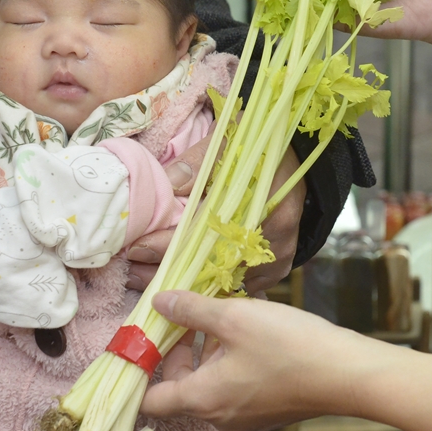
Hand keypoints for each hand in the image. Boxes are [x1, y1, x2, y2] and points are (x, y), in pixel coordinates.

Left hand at [125, 134, 302, 293]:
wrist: (299, 154)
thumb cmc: (257, 145)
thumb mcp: (227, 140)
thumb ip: (197, 162)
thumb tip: (168, 184)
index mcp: (255, 197)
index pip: (202, 230)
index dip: (166, 242)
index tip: (135, 249)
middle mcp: (269, 230)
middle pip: (210, 261)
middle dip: (168, 269)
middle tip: (133, 274)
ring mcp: (277, 251)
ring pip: (226, 278)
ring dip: (187, 283)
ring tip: (149, 283)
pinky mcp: (280, 263)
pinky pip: (245, 285)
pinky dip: (216, 287)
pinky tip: (188, 290)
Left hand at [139, 291, 370, 430]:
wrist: (347, 373)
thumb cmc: (287, 346)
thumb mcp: (233, 317)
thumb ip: (191, 310)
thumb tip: (158, 303)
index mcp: (202, 399)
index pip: (150, 400)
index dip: (140, 369)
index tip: (143, 339)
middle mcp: (219, 416)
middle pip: (180, 386)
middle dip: (179, 348)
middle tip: (187, 312)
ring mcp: (245, 416)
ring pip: (209, 382)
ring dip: (208, 349)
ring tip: (222, 311)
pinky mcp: (267, 408)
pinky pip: (235, 385)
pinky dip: (231, 359)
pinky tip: (250, 327)